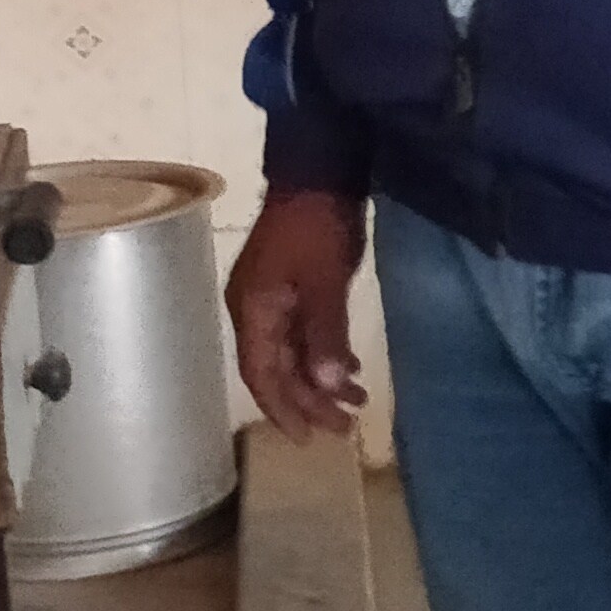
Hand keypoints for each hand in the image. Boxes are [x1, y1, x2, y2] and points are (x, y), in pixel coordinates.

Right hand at [225, 187, 370, 438]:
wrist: (320, 170)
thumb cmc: (319, 225)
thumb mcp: (323, 281)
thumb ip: (324, 333)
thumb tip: (324, 384)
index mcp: (253, 311)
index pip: (262, 375)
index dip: (283, 410)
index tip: (309, 440)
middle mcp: (255, 311)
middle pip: (277, 371)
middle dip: (309, 402)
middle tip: (346, 427)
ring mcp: (273, 298)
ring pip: (293, 355)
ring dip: (321, 381)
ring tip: (357, 402)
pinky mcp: (293, 288)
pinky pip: (303, 335)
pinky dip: (324, 356)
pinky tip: (349, 369)